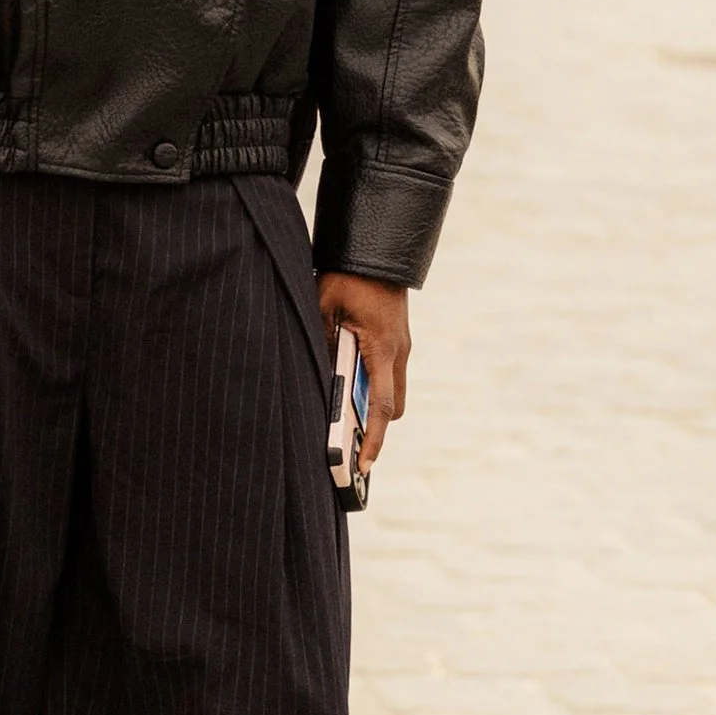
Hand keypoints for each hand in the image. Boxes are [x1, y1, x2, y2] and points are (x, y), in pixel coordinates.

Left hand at [319, 269, 409, 467]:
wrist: (380, 248)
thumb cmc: (350, 276)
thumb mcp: (324, 306)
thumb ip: (319, 340)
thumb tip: (314, 374)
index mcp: (382, 348)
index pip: (382, 406)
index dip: (374, 440)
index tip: (364, 465)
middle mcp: (398, 352)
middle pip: (393, 406)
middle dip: (375, 426)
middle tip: (349, 442)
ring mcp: (401, 346)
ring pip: (392, 389)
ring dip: (373, 403)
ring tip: (344, 412)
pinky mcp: (398, 339)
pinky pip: (388, 372)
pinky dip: (373, 383)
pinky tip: (348, 377)